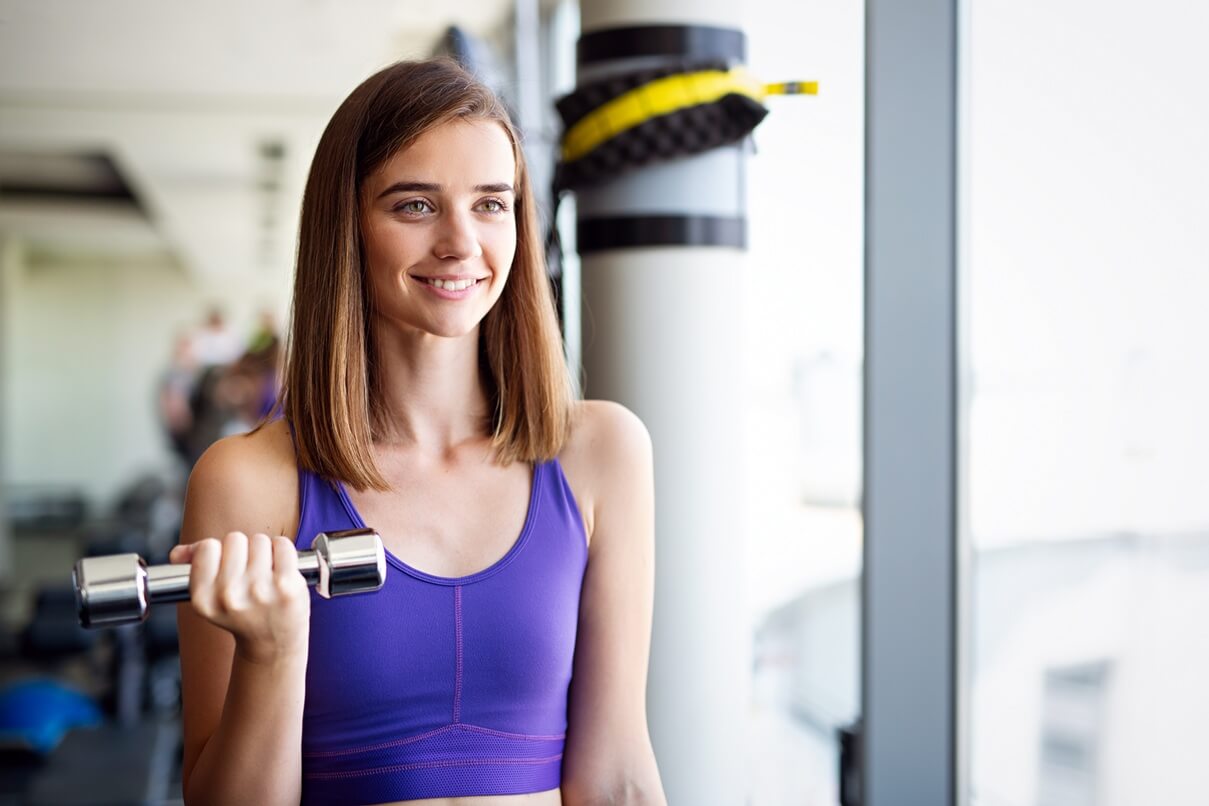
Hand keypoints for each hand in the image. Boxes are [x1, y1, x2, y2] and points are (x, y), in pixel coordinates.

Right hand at [169, 532, 309, 663]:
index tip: (227, 565)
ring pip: (259, 540)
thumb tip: (178, 553)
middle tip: (248, 571)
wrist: (273, 642)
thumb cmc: (243, 613)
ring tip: (265, 573)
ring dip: (264, 550)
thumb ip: (193, 569)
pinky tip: (281, 568)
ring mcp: (259, 590)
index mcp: (204, 599)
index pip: (207, 547)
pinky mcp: (287, 585)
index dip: (219, 550)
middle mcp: (229, 596)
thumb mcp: (210, 598)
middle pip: (234, 539)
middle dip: (242, 549)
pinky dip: (283, 550)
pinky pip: (282, 544)